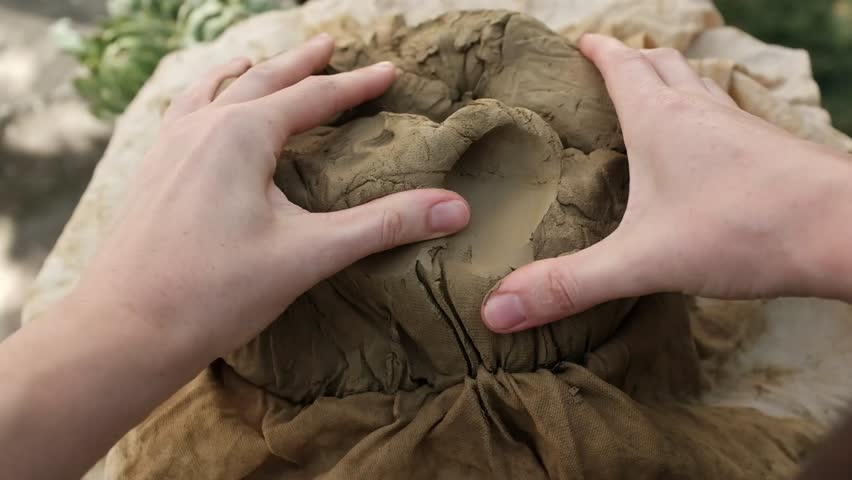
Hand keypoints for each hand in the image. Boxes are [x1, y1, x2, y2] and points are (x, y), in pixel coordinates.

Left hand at [74, 33, 470, 358]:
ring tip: (258, 61)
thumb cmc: (215, 293)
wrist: (123, 330)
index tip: (388, 71)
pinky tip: (201, 112)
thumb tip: (455, 208)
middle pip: (262, 80)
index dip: (356, 85)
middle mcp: (201, 126)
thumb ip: (382, 225)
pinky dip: (203, 97)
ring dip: (247, 73)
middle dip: (301, 63)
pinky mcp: (150, 171)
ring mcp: (168, 146)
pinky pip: (181, 112)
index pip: (312, 98)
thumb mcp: (309, 255)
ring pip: (213, 90)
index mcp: (241, 134)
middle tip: (330, 44)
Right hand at [481, 34, 851, 332]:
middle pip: (662, 64)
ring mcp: (742, 126)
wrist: (847, 230)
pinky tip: (707, 150)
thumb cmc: (741, 229)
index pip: (621, 65)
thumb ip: (569, 285)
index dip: (596, 51)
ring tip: (653, 101)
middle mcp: (701, 110)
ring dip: (672, 83)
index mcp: (661, 118)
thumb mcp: (642, 262)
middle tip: (608, 69)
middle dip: (632, 60)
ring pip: (699, 87)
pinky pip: (728, 116)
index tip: (578, 42)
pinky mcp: (772, 149)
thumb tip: (495, 311)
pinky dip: (705, 116)